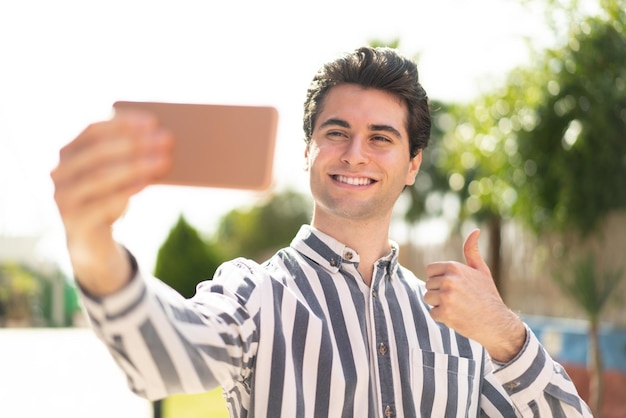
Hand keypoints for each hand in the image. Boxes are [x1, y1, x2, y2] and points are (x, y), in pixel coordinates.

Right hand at [50, 111, 173, 294]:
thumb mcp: (116, 175)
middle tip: (167, 139)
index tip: (153, 121)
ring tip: (165, 159)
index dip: (122, 124)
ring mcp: (63, 198)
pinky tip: (149, 181)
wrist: (92, 244)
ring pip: (102, 176)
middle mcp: (59, 172)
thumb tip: (161, 136)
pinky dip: (127, 189)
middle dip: (136, 143)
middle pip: (99, 152)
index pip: (92, 130)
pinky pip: (103, 202)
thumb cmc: (109, 199)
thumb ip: (127, 154)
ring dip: (137, 165)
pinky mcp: (74, 222)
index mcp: (67, 153)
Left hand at [424, 229, 525, 361]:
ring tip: (457, 307)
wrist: (497, 322)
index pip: (430, 270)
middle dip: (439, 293)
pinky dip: (443, 317)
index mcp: (454, 267)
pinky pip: (433, 313)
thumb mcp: (481, 270)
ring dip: (439, 305)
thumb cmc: (488, 295)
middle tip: (459, 299)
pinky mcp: (445, 313)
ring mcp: (446, 297)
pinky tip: (458, 316)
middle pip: (428, 285)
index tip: (454, 286)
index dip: (440, 279)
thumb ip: (472, 251)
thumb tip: (475, 230)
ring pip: (428, 299)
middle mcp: (449, 280)